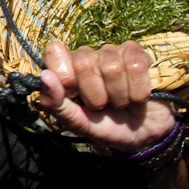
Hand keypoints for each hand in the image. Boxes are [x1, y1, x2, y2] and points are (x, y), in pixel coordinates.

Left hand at [37, 40, 174, 152]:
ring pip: (112, 67)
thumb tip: (45, 76)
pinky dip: (138, 92)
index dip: (65, 76)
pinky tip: (137, 97)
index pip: (54, 52)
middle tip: (102, 105)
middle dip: (95, 95)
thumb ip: (55, 103)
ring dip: (119, 97)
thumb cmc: (105, 127)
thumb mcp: (77, 122)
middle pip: (84, 64)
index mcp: (66, 69)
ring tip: (120, 103)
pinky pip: (135, 66)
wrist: (144, 136)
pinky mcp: (138, 54)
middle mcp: (87, 56)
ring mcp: (113, 52)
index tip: (74, 95)